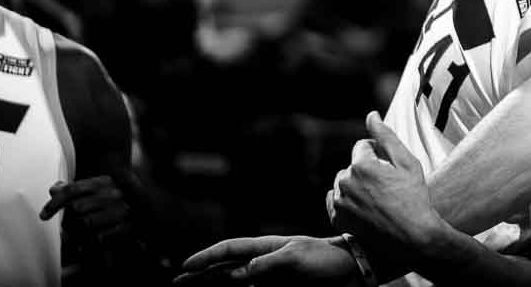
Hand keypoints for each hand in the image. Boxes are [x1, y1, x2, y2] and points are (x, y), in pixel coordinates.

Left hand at [40, 175, 137, 268]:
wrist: (153, 210)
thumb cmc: (119, 199)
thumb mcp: (101, 189)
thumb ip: (77, 188)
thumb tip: (54, 188)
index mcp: (107, 180)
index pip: (74, 189)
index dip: (56, 202)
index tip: (44, 215)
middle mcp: (116, 192)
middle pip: (78, 207)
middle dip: (67, 219)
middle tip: (65, 227)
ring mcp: (124, 210)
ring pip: (87, 223)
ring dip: (76, 232)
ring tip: (73, 236)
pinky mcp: (130, 227)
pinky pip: (101, 237)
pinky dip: (90, 242)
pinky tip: (86, 243)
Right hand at [174, 234, 359, 282]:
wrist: (352, 269)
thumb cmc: (327, 257)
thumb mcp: (296, 257)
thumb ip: (265, 265)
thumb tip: (236, 274)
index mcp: (267, 246)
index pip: (230, 249)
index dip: (207, 257)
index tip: (186, 267)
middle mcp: (265, 261)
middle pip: (226, 267)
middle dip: (202, 274)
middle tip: (178, 282)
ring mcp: (270, 276)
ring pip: (234, 281)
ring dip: (214, 285)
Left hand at [329, 111, 453, 260]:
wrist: (412, 236)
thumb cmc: (414, 197)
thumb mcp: (406, 162)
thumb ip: (386, 136)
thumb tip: (371, 115)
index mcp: (362, 165)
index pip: (363, 146)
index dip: (379, 153)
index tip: (391, 167)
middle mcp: (345, 183)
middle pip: (352, 165)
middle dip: (366, 169)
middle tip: (387, 185)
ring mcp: (339, 203)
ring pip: (344, 183)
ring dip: (356, 185)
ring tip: (378, 198)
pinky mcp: (338, 220)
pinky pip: (335, 202)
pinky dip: (347, 202)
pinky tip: (365, 208)